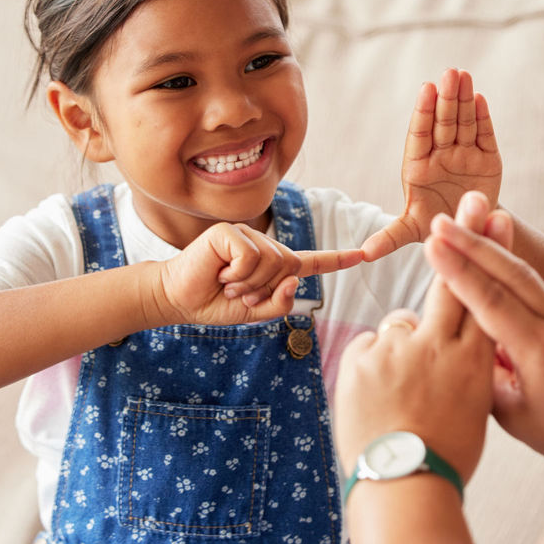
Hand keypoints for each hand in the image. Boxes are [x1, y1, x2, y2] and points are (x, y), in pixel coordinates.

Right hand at [154, 222, 361, 324]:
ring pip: (272, 262)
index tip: (364, 255)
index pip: (311, 261)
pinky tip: (219, 273)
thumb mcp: (254, 311)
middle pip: (289, 266)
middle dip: (264, 289)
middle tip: (235, 292)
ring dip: (248, 283)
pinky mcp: (230, 231)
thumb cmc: (214, 304)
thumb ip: (280, 303)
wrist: (179, 300)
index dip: (337, 260)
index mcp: (273, 264)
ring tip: (226, 283)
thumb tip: (297, 279)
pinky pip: (251, 256)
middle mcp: (264, 245)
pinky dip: (237, 273)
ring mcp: (247, 234)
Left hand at [335, 197, 495, 483]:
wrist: (402, 487)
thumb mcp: (477, 409)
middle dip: (460, 239)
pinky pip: (371, 346)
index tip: (492, 216)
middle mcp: (439, 344)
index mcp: (475, 360)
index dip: (489, 252)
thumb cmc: (447, 456)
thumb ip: (471, 367)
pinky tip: (379, 397)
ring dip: (403, 345)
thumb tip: (464, 342)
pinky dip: (374, 364)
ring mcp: (397, 349)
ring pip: (402, 323)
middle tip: (468, 202)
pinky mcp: (361, 358)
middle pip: (449, 281)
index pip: (484, 293)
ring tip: (402, 393)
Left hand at [361, 68, 501, 261]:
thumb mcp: (412, 231)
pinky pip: (484, 134)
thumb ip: (390, 237)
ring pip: (463, 123)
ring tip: (463, 75)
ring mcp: (464, 154)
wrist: (469, 229)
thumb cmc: (435, 224)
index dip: (424, 112)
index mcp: (418, 166)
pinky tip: (480, 98)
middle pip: (443, 123)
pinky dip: (483, 118)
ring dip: (463, 99)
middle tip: (449, 73)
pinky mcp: (488, 158)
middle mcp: (441, 155)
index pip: (420, 135)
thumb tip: (362, 254)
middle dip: (446, 99)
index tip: (427, 90)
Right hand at [423, 196, 543, 471]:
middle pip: (513, 273)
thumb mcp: (515, 416)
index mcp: (542, 352)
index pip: (491, 301)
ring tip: (464, 234)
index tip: (433, 243)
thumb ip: (486, 373)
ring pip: (529, 281)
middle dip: (473, 242)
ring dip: (494, 258)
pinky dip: (519, 294)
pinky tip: (502, 293)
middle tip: (442, 219)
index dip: (459, 269)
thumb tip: (465, 341)